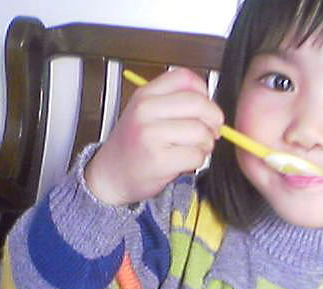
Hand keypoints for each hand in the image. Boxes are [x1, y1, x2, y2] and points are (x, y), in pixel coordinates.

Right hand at [85, 67, 223, 204]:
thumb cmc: (132, 146)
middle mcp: (145, 111)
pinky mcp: (159, 159)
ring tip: (193, 149)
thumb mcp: (144, 113)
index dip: (204, 93)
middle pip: (199, 104)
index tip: (205, 107)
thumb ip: (173, 102)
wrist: (109, 175)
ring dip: (205, 144)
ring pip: (201, 132)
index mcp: (144, 95)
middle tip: (210, 131)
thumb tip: (210, 105)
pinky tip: (184, 162)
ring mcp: (151, 135)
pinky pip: (196, 155)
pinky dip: (197, 161)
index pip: (185, 78)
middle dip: (213, 120)